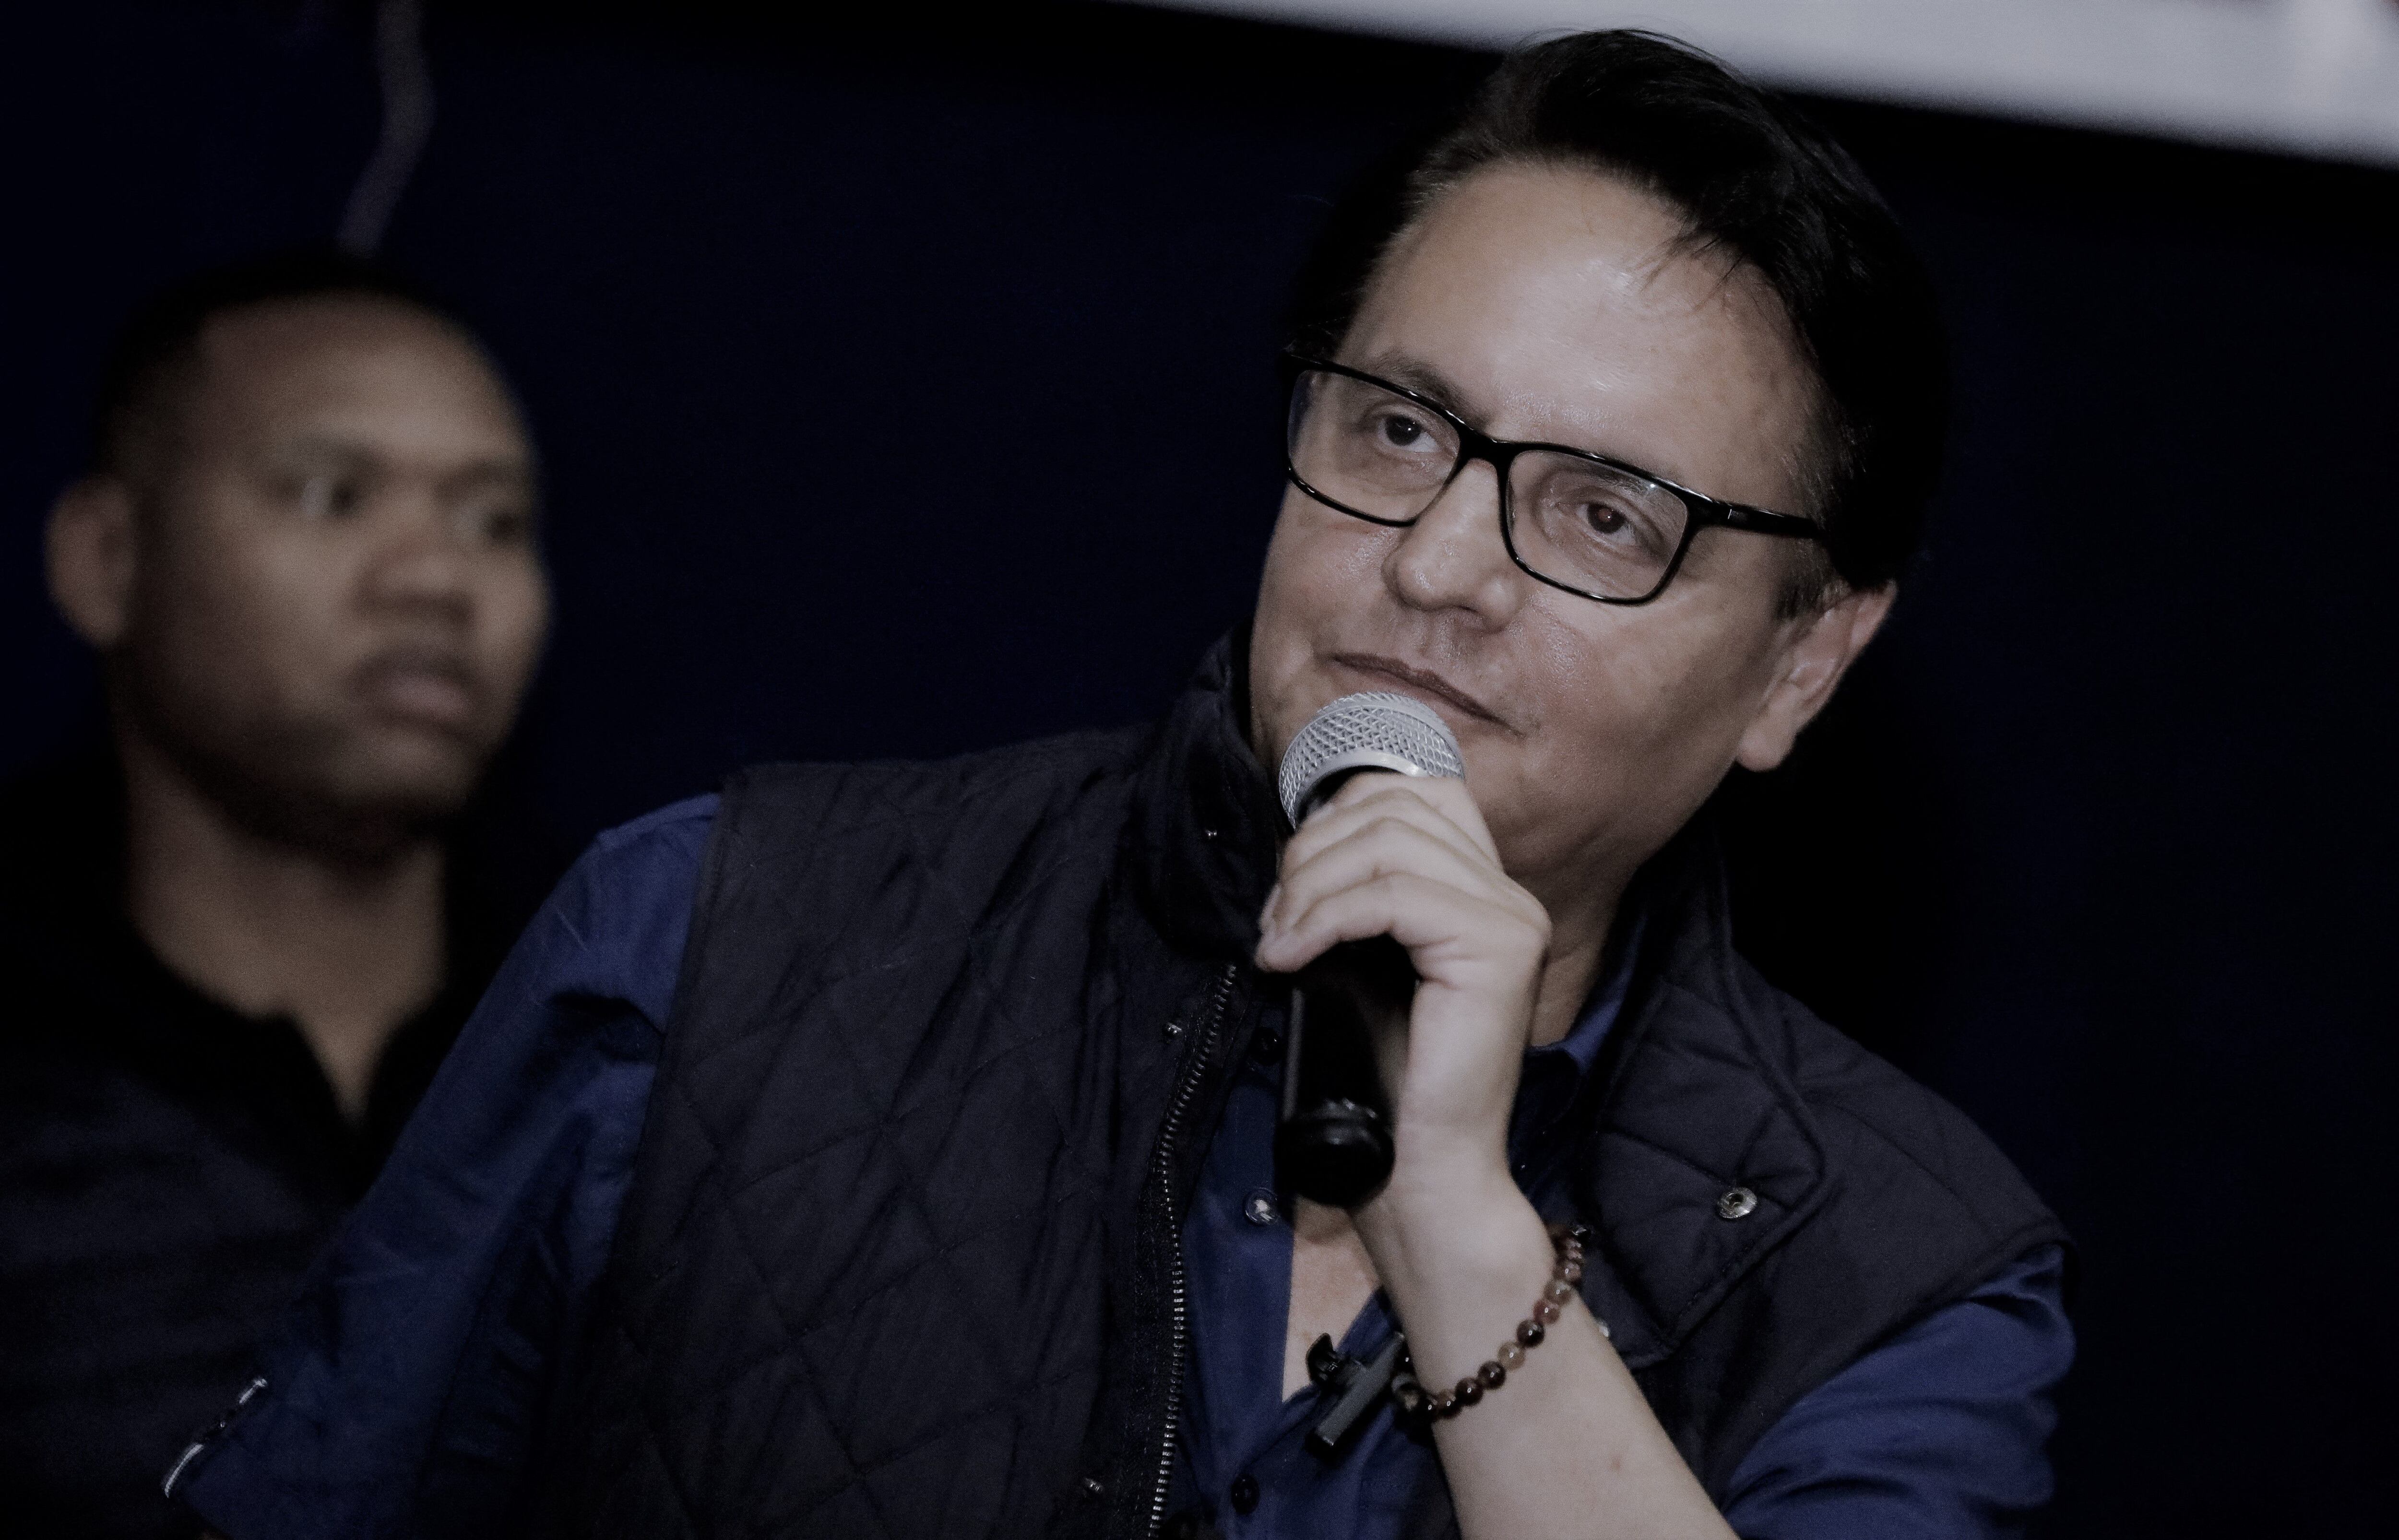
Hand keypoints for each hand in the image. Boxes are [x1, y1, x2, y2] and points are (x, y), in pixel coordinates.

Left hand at [1253, 772, 1552, 1182]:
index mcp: (1484, 893)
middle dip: (1313, 852)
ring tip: (1279, 941)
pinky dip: (1326, 917)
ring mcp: (1511, 919)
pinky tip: (1292, 957)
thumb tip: (1298, 853)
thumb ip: (1356, 898)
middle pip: (1396, 810)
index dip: (1337, 818)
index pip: (1415, 795)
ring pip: (1391, 842)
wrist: (1423, 1170)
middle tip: (1273, 921)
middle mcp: (1509, 896)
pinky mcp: (1497, 948)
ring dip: (1312, 884)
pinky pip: (1393, 895)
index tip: (1290, 887)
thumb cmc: (1387, 1078)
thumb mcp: (1364, 963)